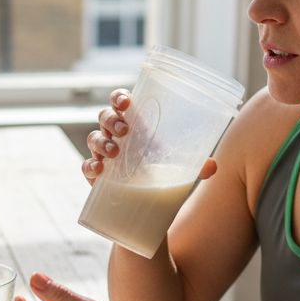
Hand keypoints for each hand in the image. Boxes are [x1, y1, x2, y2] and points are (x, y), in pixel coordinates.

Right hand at [82, 88, 217, 184]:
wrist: (147, 203)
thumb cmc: (160, 171)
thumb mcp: (179, 166)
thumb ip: (196, 164)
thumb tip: (213, 165)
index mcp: (135, 124)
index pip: (120, 102)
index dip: (118, 97)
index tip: (125, 102)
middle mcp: (116, 135)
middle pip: (105, 117)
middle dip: (111, 120)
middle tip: (124, 130)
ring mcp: (104, 154)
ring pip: (94, 138)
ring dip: (102, 142)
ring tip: (114, 151)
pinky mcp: (97, 176)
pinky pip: (86, 167)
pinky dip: (90, 167)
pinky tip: (98, 170)